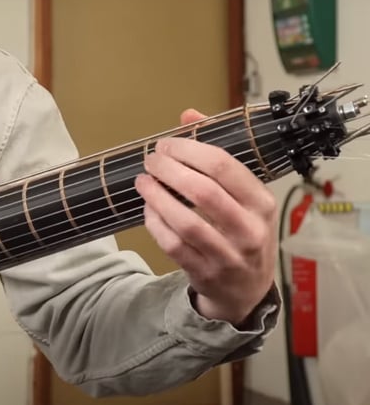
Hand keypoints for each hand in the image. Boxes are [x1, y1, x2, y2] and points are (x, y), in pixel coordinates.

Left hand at [134, 109, 277, 325]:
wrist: (246, 291)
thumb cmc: (242, 232)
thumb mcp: (243, 195)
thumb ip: (216, 154)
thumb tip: (188, 114)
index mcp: (262, 202)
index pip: (225, 167)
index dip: (190, 150)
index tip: (167, 144)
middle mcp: (249, 230)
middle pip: (204, 192)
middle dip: (170, 171)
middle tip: (150, 160)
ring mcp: (227, 255)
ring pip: (186, 222)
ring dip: (157, 197)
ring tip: (142, 181)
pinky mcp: (204, 274)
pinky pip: (173, 246)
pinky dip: (155, 224)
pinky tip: (147, 208)